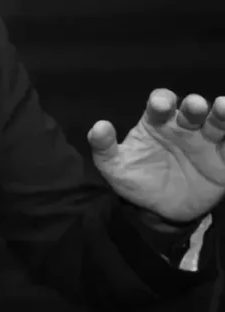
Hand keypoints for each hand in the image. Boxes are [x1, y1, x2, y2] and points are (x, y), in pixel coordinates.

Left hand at [89, 90, 224, 221]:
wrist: (161, 210)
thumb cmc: (137, 179)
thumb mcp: (115, 167)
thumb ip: (104, 148)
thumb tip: (99, 127)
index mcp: (157, 122)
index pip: (161, 103)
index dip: (161, 101)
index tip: (160, 106)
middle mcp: (184, 126)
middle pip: (192, 109)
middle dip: (194, 105)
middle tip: (195, 106)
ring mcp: (207, 141)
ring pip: (218, 122)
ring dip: (222, 114)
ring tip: (224, 107)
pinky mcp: (224, 158)